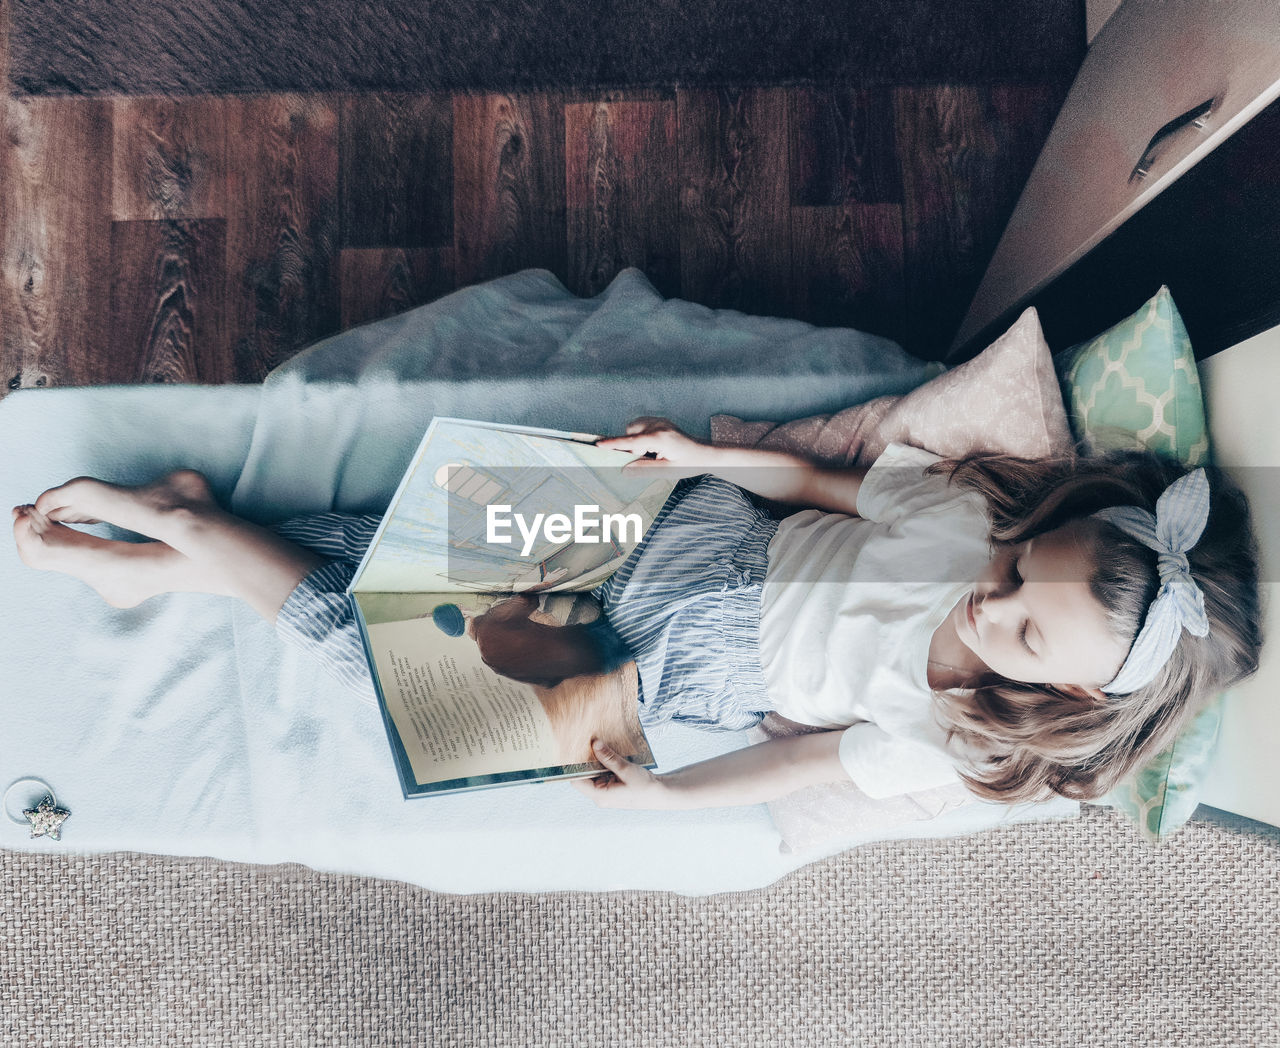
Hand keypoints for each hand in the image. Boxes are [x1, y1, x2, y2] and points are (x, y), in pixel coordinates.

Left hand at [570, 739, 675, 808]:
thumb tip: (595, 744)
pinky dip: (602, 762)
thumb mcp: (627, 770)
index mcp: (600, 795)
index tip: (571, 748)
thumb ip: (609, 758)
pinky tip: (604, 750)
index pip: (576, 780)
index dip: (572, 765)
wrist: (660, 794)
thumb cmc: (645, 787)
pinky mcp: (611, 786)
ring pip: (592, 773)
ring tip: (592, 742)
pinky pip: (601, 773)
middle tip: (582, 741)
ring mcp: (605, 791)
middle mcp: (599, 795)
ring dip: (594, 760)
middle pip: (583, 775)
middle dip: (583, 759)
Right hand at [594, 417, 717, 479]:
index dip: (614, 444)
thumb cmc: (688, 463)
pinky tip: (654, 446)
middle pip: (631, 432)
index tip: (598, 444)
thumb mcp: (667, 471)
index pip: (632, 442)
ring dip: (636, 440)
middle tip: (648, 457)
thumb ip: (644, 469)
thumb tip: (624, 470)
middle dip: (632, 446)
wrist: (705, 452)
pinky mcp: (660, 420)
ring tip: (653, 452)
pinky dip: (641, 435)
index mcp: (660, 439)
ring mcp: (660, 420)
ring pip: (634, 428)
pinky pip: (640, 426)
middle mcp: (658, 425)